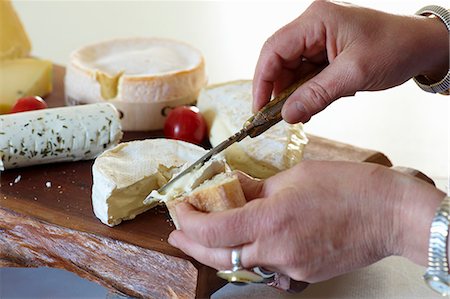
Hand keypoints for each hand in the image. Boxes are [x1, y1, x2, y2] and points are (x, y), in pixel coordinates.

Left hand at [168, 161, 443, 281]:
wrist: (389, 214)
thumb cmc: (348, 188)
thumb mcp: (294, 176)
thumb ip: (257, 188)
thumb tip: (233, 190)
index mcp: (271, 219)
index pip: (211, 229)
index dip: (187, 221)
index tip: (179, 209)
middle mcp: (277, 250)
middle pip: (218, 256)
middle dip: (191, 244)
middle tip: (178, 234)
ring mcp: (291, 268)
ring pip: (240, 265)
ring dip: (218, 251)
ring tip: (206, 236)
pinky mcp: (303, 275)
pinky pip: (266, 269)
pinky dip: (250, 256)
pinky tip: (247, 243)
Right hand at [253, 0, 448, 122]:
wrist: (423, 46)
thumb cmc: (395, 48)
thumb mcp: (353, 74)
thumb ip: (316, 94)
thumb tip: (287, 115)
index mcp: (316, 21)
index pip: (274, 50)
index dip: (262, 80)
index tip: (259, 108)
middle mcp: (313, 26)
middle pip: (279, 60)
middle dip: (276, 90)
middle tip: (276, 117)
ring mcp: (319, 39)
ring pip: (291, 69)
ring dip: (291, 93)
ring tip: (296, 114)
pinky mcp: (326, 52)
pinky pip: (306, 73)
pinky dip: (305, 92)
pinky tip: (309, 107)